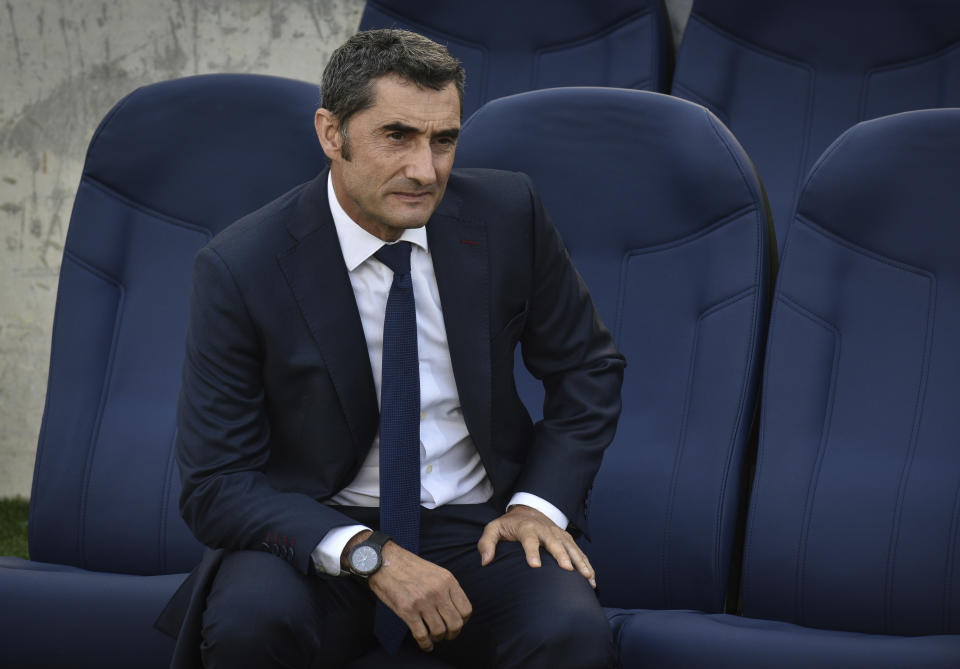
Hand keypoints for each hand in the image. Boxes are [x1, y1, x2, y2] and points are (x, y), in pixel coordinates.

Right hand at [367, 540, 472, 651]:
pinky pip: (422, 635)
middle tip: (447, 635)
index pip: (466, 610)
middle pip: (456, 624)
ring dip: (437, 639)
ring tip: (433, 638)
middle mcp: (438, 591)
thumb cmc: (409, 566)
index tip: (456, 623)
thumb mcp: (435, 571)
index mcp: (447, 580)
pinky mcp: (407, 610)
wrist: (385, 560)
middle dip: (453, 634)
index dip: (463, 621)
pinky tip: (425, 645)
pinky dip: (425, 644)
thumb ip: (447, 588)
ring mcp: (423, 601)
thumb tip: (455, 610)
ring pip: (439, 631)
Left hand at [477, 504, 596, 587]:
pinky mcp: (566, 538)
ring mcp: (558, 534)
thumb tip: (485, 561)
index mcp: (526, 528)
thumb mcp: (494, 529)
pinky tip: (591, 578)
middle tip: (567, 570)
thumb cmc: (509, 525)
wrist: (528, 509)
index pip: (529, 539)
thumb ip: (487, 543)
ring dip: (579, 561)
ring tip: (587, 577)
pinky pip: (578, 551)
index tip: (535, 566)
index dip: (532, 552)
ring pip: (571, 547)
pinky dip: (586, 563)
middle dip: (562, 556)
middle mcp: (545, 530)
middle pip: (554, 543)